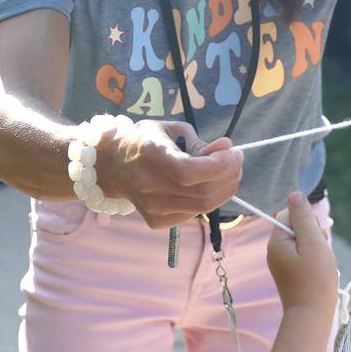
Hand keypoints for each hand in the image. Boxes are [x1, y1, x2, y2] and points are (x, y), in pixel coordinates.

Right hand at [95, 118, 243, 229]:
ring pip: (203, 206)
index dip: (219, 165)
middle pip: (203, 192)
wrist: (113, 167)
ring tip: (230, 172)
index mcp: (151, 155)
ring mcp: (152, 207)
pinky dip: (210, 199)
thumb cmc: (145, 142)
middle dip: (230, 175)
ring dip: (226, 189)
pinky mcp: (157, 221)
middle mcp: (149, 185)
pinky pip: (194, 213)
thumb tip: (226, 150)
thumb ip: (200, 143)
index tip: (234, 152)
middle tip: (237, 160)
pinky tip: (210, 185)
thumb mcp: (171, 130)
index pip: (191, 171)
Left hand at [267, 193, 338, 318]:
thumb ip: (304, 218)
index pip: (290, 214)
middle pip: (296, 227)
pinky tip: (320, 271)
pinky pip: (304, 255)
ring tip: (321, 265)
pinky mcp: (290, 272)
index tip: (317, 238)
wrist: (311, 316)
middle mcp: (275, 250)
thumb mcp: (313, 243)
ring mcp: (282, 262)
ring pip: (303, 241)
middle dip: (313, 235)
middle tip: (320, 254)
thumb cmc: (315, 279)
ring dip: (316, 248)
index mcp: (276, 241)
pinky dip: (315, 259)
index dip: (308, 221)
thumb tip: (295, 194)